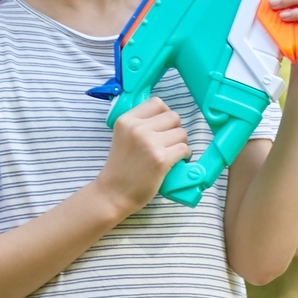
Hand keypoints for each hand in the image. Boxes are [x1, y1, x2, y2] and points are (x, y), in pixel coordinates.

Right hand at [97, 96, 191, 216]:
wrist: (113, 194)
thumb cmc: (120, 168)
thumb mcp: (122, 137)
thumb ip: (139, 124)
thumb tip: (165, 116)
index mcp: (126, 120)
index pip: (157, 103)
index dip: (164, 115)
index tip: (163, 128)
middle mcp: (138, 128)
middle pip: (173, 117)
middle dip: (175, 130)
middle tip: (168, 143)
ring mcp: (150, 144)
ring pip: (182, 133)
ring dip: (181, 144)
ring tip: (171, 154)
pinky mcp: (161, 159)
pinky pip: (184, 149)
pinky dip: (185, 155)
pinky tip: (176, 162)